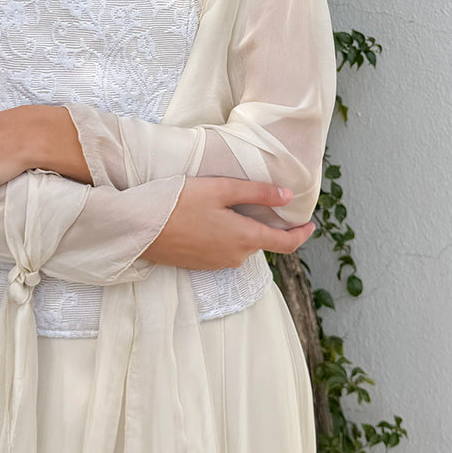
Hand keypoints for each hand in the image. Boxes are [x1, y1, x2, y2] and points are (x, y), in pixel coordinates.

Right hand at [140, 177, 315, 268]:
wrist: (140, 229)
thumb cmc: (179, 203)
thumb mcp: (220, 189)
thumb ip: (257, 193)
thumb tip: (288, 196)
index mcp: (245, 238)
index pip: (286, 244)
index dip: (302, 234)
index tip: (311, 224)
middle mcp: (235, 257)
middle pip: (261, 242)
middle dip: (268, 226)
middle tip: (268, 203)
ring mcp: (217, 263)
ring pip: (242, 246)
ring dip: (246, 230)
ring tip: (238, 208)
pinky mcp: (200, 263)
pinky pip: (224, 250)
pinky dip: (229, 236)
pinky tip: (214, 219)